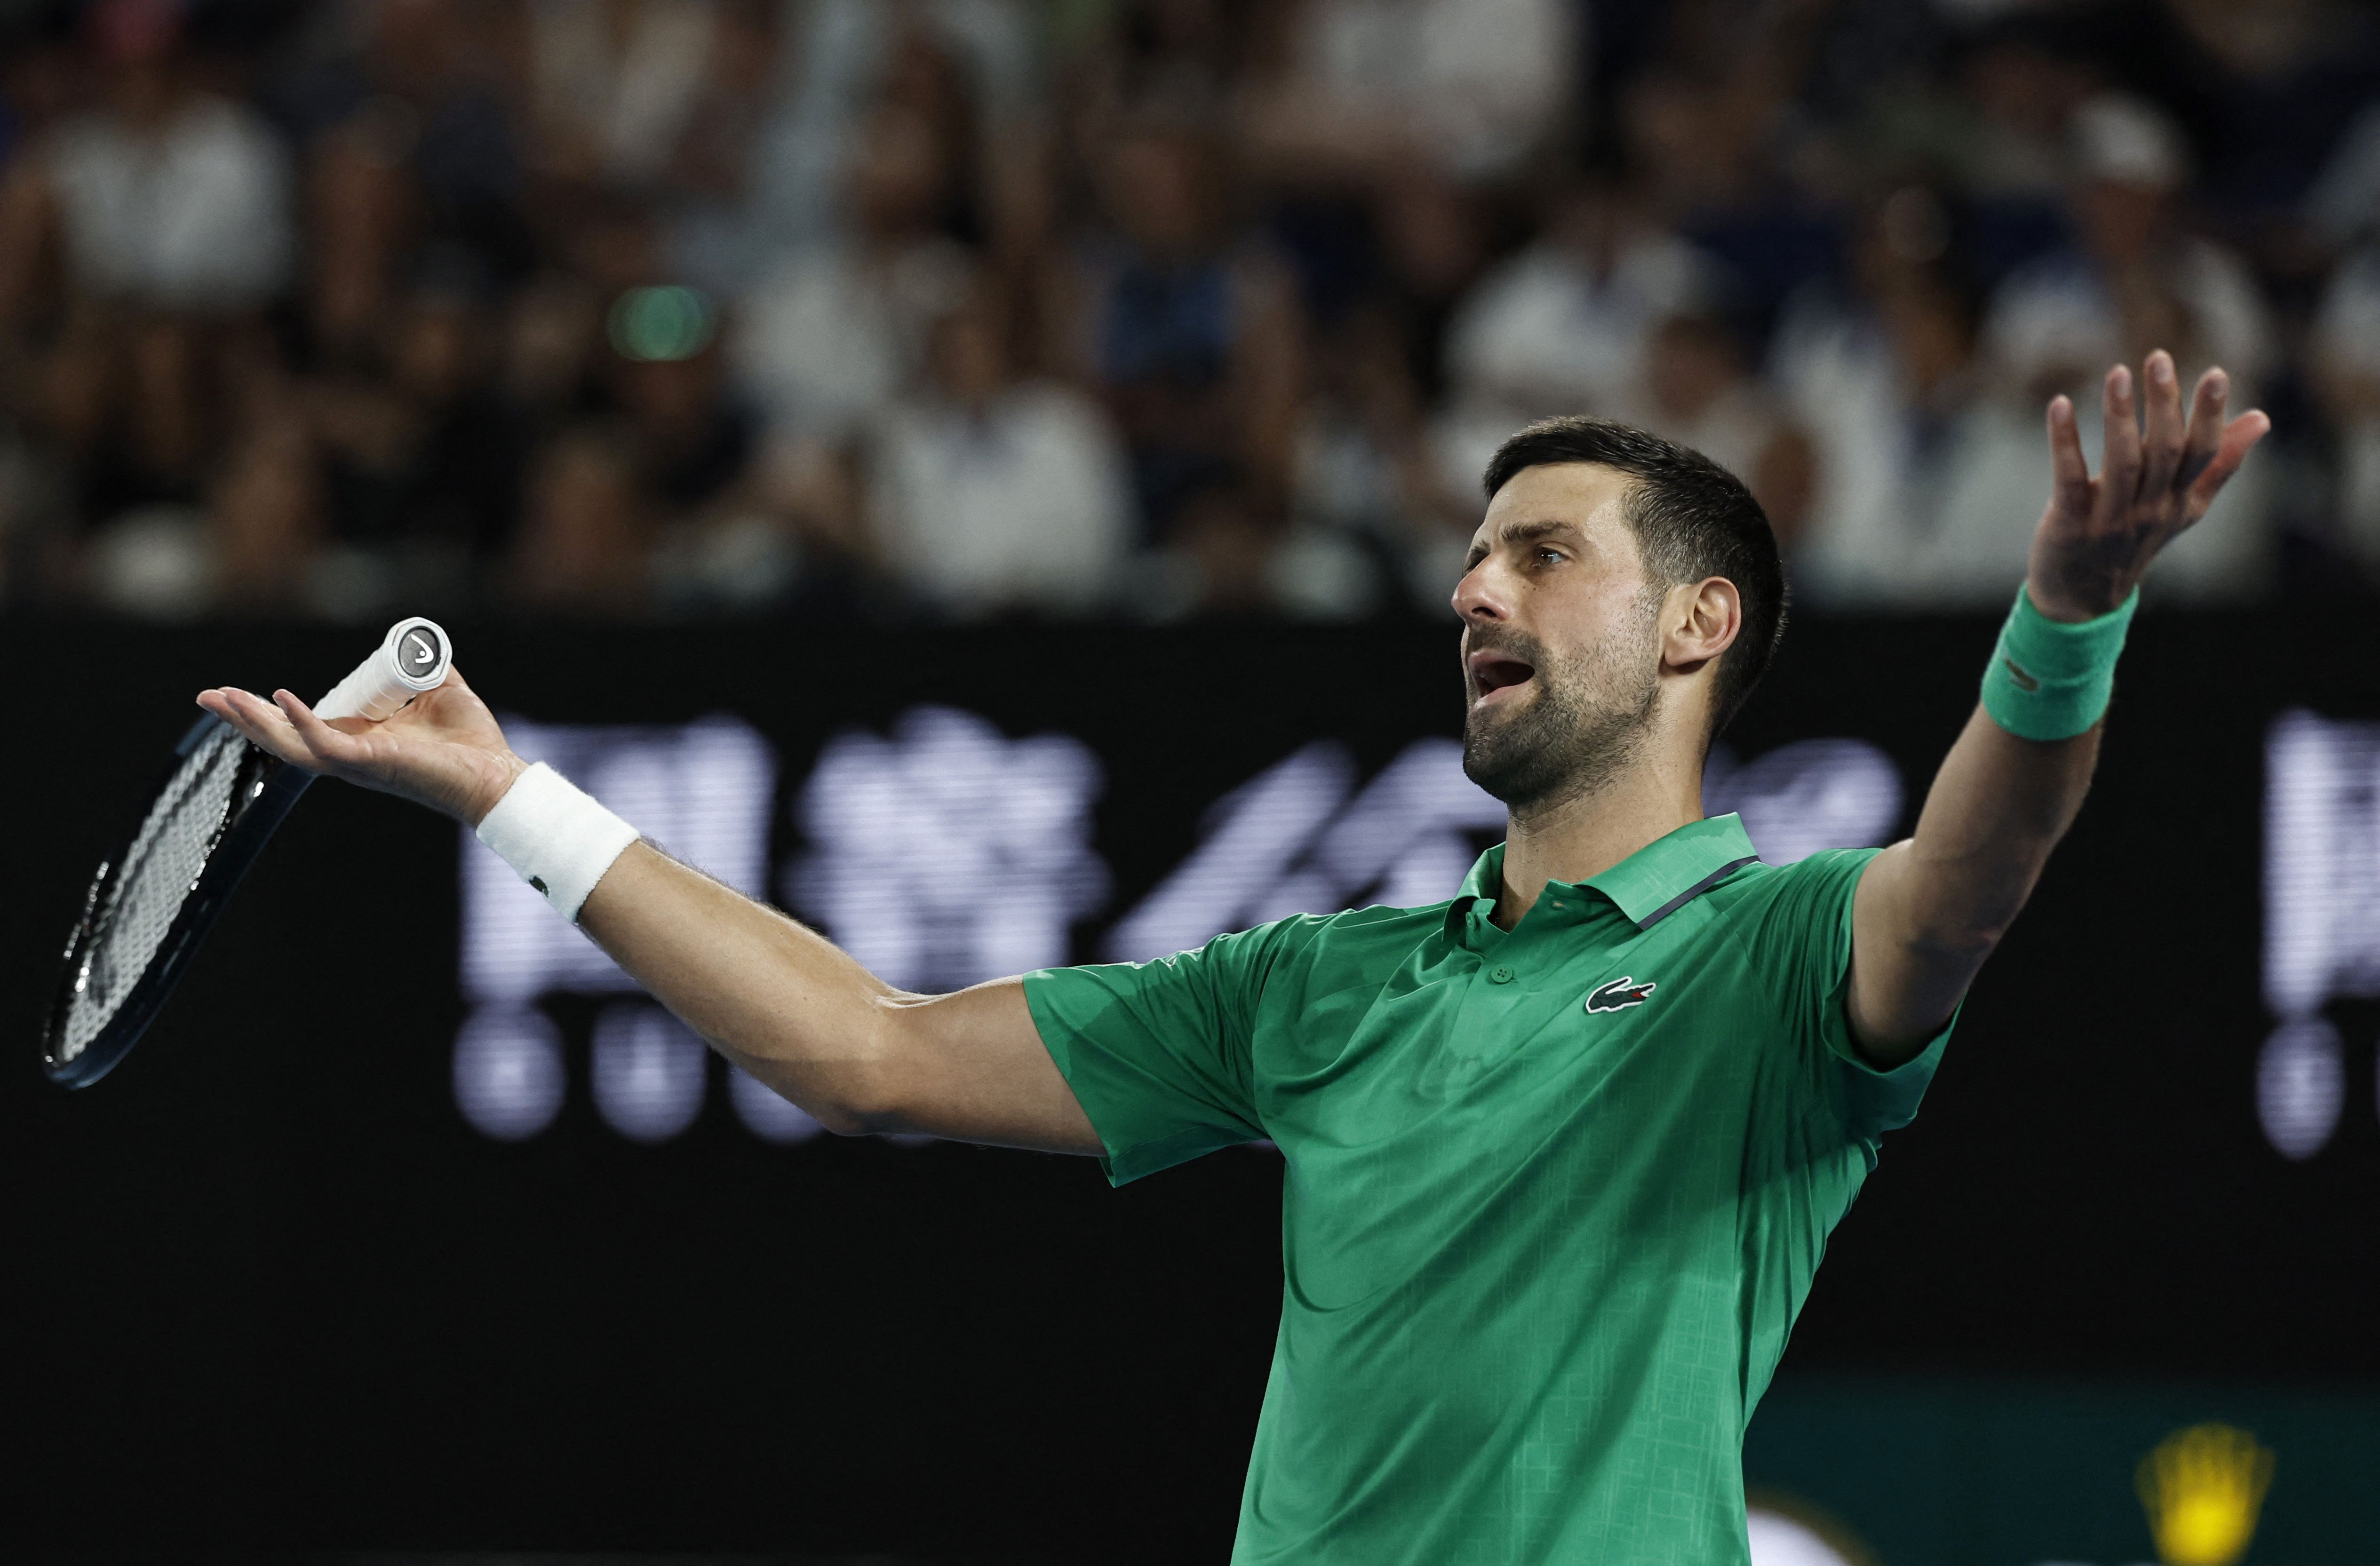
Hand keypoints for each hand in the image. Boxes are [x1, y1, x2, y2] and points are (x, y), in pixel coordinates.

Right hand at [196, 668, 526, 825]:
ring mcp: (357, 762)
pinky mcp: (370, 764)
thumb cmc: (473, 743)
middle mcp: (351, 754)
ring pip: (291, 746)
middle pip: (283, 737)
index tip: (237, 693)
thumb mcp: (444, 691)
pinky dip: (302, 722)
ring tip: (222, 699)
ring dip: (255, 722)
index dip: (269, 711)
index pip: (303, 724)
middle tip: (206, 697)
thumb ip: (427, 670)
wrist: (497, 774)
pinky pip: (325, 745)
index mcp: (361, 738)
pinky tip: (282, 698)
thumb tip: (420, 646)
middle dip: (243, 717)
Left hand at [2026, 349, 2270, 621]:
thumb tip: (2262, 419)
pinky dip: (2065, 442)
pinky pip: (2070, 479)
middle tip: (2158, 358)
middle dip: (2165, 404)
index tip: (2216, 373)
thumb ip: (2220, 464)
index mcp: (2181, 501)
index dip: (2211, 415)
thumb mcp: (2184, 507)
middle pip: (2165, 451)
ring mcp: (2111, 519)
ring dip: (2120, 416)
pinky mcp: (2070, 524)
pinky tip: (2058, 405)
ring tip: (2117, 374)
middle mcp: (2151, 510)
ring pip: (2123, 462)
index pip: (2204, 453)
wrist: (2083, 598)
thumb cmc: (2135, 540)